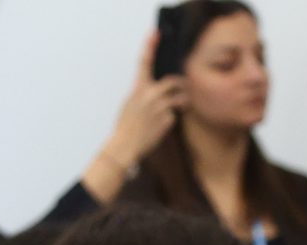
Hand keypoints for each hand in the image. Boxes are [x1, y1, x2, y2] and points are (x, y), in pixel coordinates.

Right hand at [105, 35, 187, 164]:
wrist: (123, 147)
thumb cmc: (124, 126)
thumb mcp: (129, 104)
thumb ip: (143, 93)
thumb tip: (158, 89)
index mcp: (138, 89)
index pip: (144, 63)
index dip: (149, 46)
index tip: (155, 33)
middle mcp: (150, 95)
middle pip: (174, 81)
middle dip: (181, 85)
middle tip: (183, 89)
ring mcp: (160, 107)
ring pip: (180, 99)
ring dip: (181, 103)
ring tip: (176, 109)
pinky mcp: (167, 119)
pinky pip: (174, 116)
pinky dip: (170, 120)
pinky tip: (159, 127)